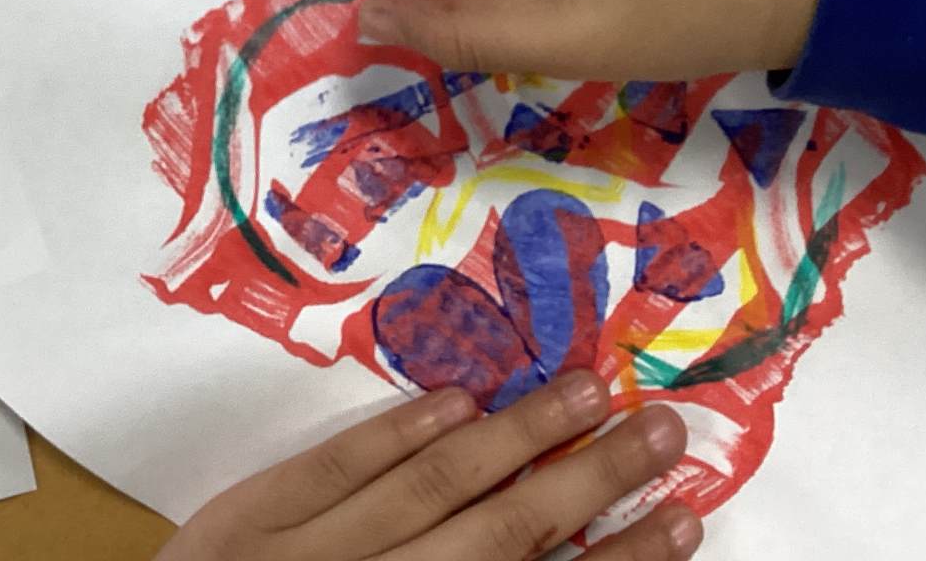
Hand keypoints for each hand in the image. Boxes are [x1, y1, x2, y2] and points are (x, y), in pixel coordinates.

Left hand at [158, 371, 700, 560]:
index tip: (688, 520)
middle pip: (503, 537)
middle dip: (590, 482)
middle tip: (665, 429)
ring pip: (429, 488)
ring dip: (516, 436)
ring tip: (586, 388)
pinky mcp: (236, 529)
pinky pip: (328, 470)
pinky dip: (394, 433)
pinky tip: (456, 401)